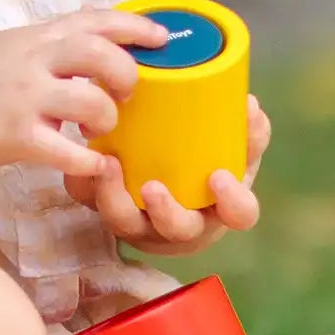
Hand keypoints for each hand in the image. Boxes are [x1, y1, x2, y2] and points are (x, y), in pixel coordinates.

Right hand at [0, 8, 171, 174]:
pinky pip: (69, 152)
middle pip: (98, 54)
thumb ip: (55, 34)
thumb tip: (99, 13)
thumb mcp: (15, 42)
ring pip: (90, 103)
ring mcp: (26, 100)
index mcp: (37, 37)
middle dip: (125, 74)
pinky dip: (89, 161)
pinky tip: (92, 163)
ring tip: (99, 127)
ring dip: (106, 118)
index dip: (135, 27)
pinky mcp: (19, 138)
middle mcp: (33, 63)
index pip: (94, 20)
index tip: (162, 39)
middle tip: (125, 92)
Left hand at [65, 94, 271, 254]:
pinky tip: (85, 157)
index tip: (220, 177)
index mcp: (219, 208)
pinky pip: (89, 201)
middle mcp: (179, 224)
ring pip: (125, 223)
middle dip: (166, 213)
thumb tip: (250, 104)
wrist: (156, 164)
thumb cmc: (205, 163)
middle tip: (153, 186)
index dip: (232, 202)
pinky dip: (85, 182)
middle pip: (177, 230)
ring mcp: (140, 222)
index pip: (239, 215)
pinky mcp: (105, 207)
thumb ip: (247, 131)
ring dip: (116, 197)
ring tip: (110, 164)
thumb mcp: (232, 149)